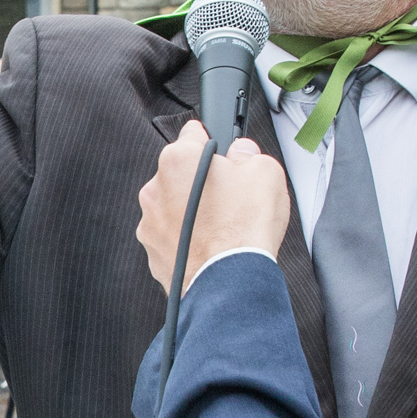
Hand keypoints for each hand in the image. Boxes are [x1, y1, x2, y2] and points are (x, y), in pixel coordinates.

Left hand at [134, 121, 291, 286]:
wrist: (231, 283)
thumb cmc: (244, 229)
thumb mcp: (265, 172)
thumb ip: (249, 154)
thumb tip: (241, 153)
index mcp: (178, 160)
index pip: (192, 134)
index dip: (213, 143)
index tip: (223, 154)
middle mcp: (155, 189)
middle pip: (181, 174)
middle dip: (202, 181)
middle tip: (230, 197)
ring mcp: (151, 223)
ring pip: (173, 207)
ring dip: (191, 212)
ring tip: (222, 227)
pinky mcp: (152, 253)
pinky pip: (170, 237)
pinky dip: (186, 239)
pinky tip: (210, 245)